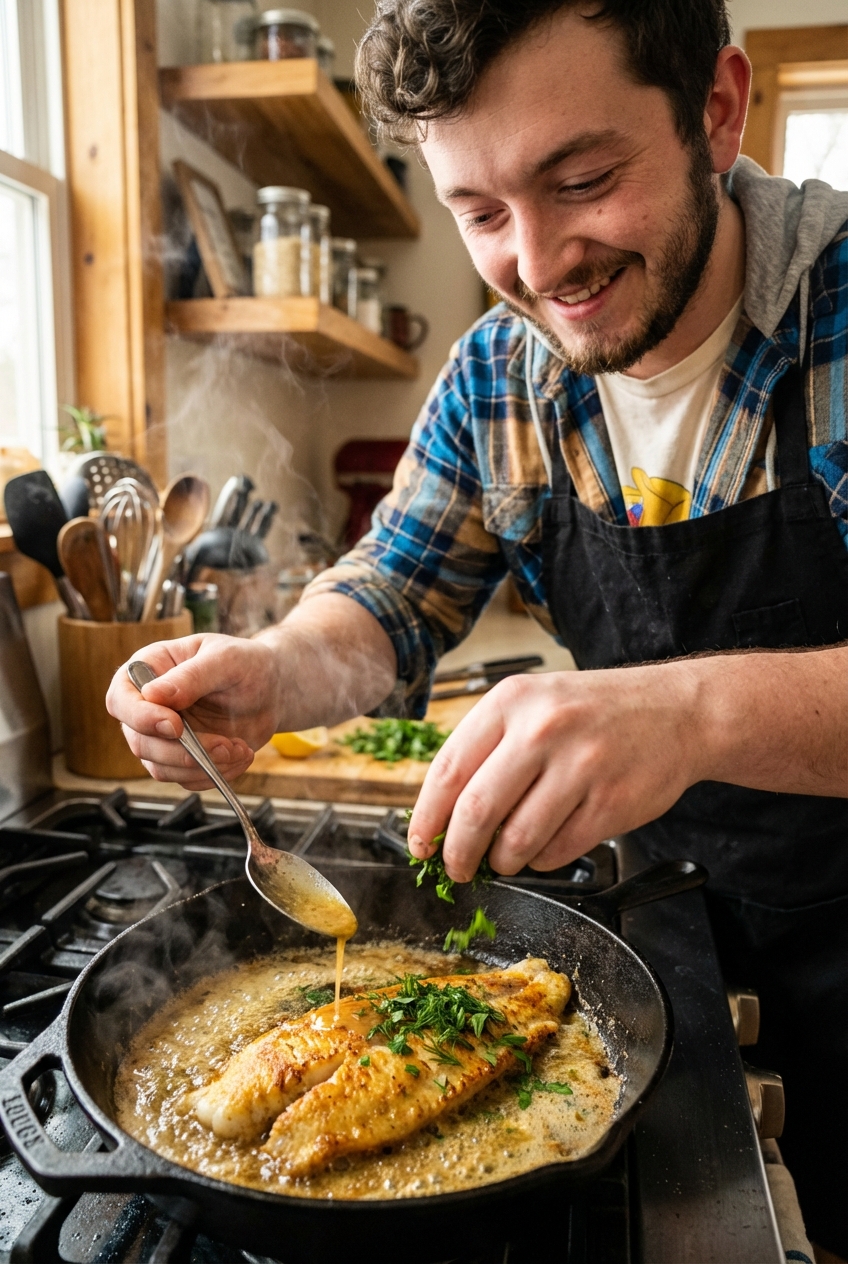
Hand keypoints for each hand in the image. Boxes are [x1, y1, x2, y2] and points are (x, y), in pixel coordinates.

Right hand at [105, 633, 282, 788]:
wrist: (271, 690)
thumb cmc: (246, 664)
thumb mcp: (225, 659)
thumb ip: (191, 676)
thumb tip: (153, 694)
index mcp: (149, 669)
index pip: (121, 700)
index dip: (141, 718)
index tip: (175, 726)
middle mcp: (149, 706)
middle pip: (140, 742)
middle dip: (183, 751)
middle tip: (223, 745)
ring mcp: (163, 735)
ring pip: (161, 768)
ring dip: (202, 766)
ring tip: (237, 748)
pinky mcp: (182, 757)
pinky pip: (186, 779)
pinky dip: (214, 774)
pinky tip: (239, 755)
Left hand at [407, 663, 704, 880]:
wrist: (677, 711)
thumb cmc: (593, 712)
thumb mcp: (533, 703)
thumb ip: (487, 749)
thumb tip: (442, 815)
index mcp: (511, 701)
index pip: (448, 770)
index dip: (426, 818)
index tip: (420, 844)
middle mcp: (542, 729)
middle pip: (476, 811)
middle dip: (457, 853)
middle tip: (456, 869)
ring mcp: (580, 766)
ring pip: (516, 840)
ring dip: (501, 862)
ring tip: (505, 858)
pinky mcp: (611, 803)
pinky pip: (557, 852)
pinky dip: (541, 861)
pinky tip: (546, 845)